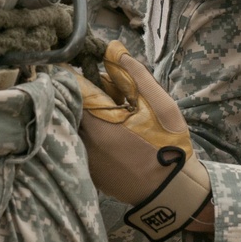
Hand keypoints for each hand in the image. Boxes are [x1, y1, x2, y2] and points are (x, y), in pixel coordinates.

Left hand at [76, 41, 210, 241]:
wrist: (170, 190)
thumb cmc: (169, 145)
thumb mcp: (161, 105)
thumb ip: (136, 76)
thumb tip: (114, 50)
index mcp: (100, 125)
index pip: (72, 89)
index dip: (73, 72)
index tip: (78, 62)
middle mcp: (84, 143)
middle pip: (69, 107)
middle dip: (81, 92)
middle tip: (100, 88)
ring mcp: (84, 160)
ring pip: (74, 126)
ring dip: (84, 114)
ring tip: (109, 113)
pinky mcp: (88, 171)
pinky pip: (80, 144)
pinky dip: (89, 134)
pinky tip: (110, 135)